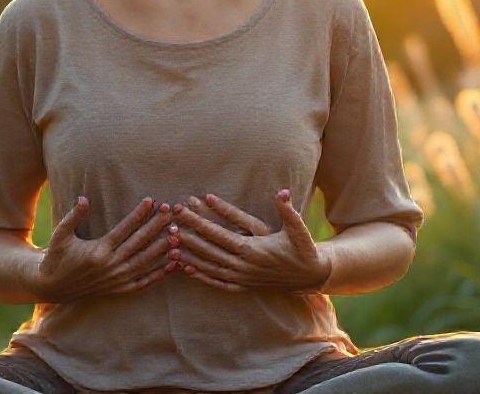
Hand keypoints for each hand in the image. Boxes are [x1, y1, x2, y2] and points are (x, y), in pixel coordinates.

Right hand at [30, 196, 176, 302]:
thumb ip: (73, 216)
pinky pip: (143, 282)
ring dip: (163, 248)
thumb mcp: (61, 234)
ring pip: (146, 262)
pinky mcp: (119, 289)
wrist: (52, 287)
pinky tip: (173, 263)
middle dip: (157, 226)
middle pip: (140, 242)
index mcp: (99, 250)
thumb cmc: (57, 256)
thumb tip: (84, 198)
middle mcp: (111, 265)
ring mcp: (117, 279)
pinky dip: (159, 274)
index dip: (140, 214)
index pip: (125, 229)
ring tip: (177, 233)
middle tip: (172, 211)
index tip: (153, 201)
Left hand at [166, 189, 330, 293]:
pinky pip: (218, 282)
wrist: (311, 276)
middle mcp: (244, 266)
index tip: (183, 210)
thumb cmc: (303, 249)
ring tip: (170, 247)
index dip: (198, 222)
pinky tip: (186, 270)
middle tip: (168, 225)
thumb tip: (282, 192)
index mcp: (253, 250)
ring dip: (189, 258)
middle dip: (187, 237)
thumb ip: (287, 211)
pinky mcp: (244, 286)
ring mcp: (243, 278)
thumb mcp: (298, 229)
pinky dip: (201, 276)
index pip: (218, 234)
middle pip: (209, 250)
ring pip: (209, 268)